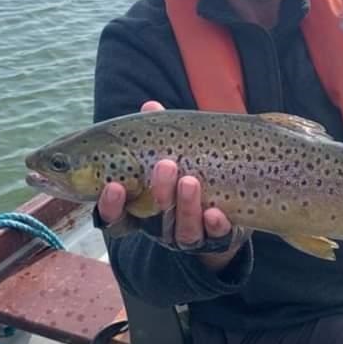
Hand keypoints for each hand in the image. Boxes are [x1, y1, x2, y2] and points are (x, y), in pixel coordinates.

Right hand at [98, 100, 243, 269]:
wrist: (231, 198)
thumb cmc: (188, 167)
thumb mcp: (171, 149)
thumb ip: (158, 131)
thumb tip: (150, 106)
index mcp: (141, 207)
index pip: (117, 215)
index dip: (111, 206)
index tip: (114, 186)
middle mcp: (162, 226)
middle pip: (153, 220)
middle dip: (159, 194)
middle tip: (165, 165)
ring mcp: (189, 233)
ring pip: (183, 230)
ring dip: (185, 206)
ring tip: (190, 180)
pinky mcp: (218, 236)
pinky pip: (215, 237)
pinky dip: (214, 225)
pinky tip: (215, 212)